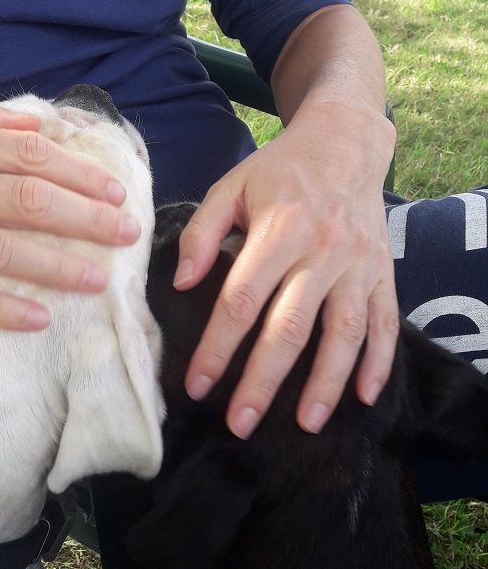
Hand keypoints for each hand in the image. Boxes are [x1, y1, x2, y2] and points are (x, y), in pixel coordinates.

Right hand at [0, 99, 138, 329]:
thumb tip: (36, 123)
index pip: (26, 155)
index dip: (77, 173)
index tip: (115, 190)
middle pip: (24, 201)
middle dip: (85, 218)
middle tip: (126, 233)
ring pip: (0, 250)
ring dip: (56, 266)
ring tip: (99, 280)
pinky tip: (37, 320)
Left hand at [174, 100, 398, 436]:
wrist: (345, 143)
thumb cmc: (278, 170)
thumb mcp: (230, 187)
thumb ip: (202, 233)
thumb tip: (183, 282)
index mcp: (278, 230)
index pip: (241, 300)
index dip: (217, 346)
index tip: (197, 385)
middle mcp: (321, 252)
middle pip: (290, 327)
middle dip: (264, 380)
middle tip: (240, 422)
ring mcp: (357, 265)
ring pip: (343, 333)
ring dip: (325, 382)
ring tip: (305, 425)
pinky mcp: (382, 273)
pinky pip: (385, 322)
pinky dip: (380, 362)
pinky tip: (365, 397)